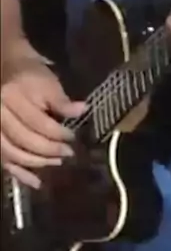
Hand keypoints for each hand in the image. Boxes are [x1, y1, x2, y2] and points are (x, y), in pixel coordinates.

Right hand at [1, 49, 85, 188]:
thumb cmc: (30, 74)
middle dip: (49, 150)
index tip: (73, 137)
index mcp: (13, 96)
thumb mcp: (48, 81)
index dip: (58, 133)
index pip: (38, 122)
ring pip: (13, 153)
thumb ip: (62, 100)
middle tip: (68, 154)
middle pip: (25, 140)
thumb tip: (82, 110)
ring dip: (36, 163)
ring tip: (56, 163)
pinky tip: (36, 182)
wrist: (6, 68)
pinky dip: (20, 174)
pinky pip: (4, 161)